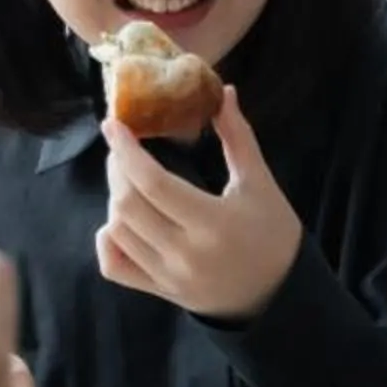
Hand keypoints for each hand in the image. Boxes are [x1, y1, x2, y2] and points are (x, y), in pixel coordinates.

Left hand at [95, 87, 304, 321]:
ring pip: (118, 232)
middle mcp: (185, 254)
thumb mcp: (260, 183)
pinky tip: (120, 220)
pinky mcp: (159, 291)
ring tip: (129, 179)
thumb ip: (238, 137)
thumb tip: (225, 91)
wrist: (278, 295)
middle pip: (128, 205)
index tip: (113, 125)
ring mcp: (168, 276)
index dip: (127, 151)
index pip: (154, 183)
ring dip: (115, 198)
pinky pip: (115, 267)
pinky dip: (108, 240)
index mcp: (213, 223)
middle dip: (118, 169)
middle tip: (123, 147)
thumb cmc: (273, 234)